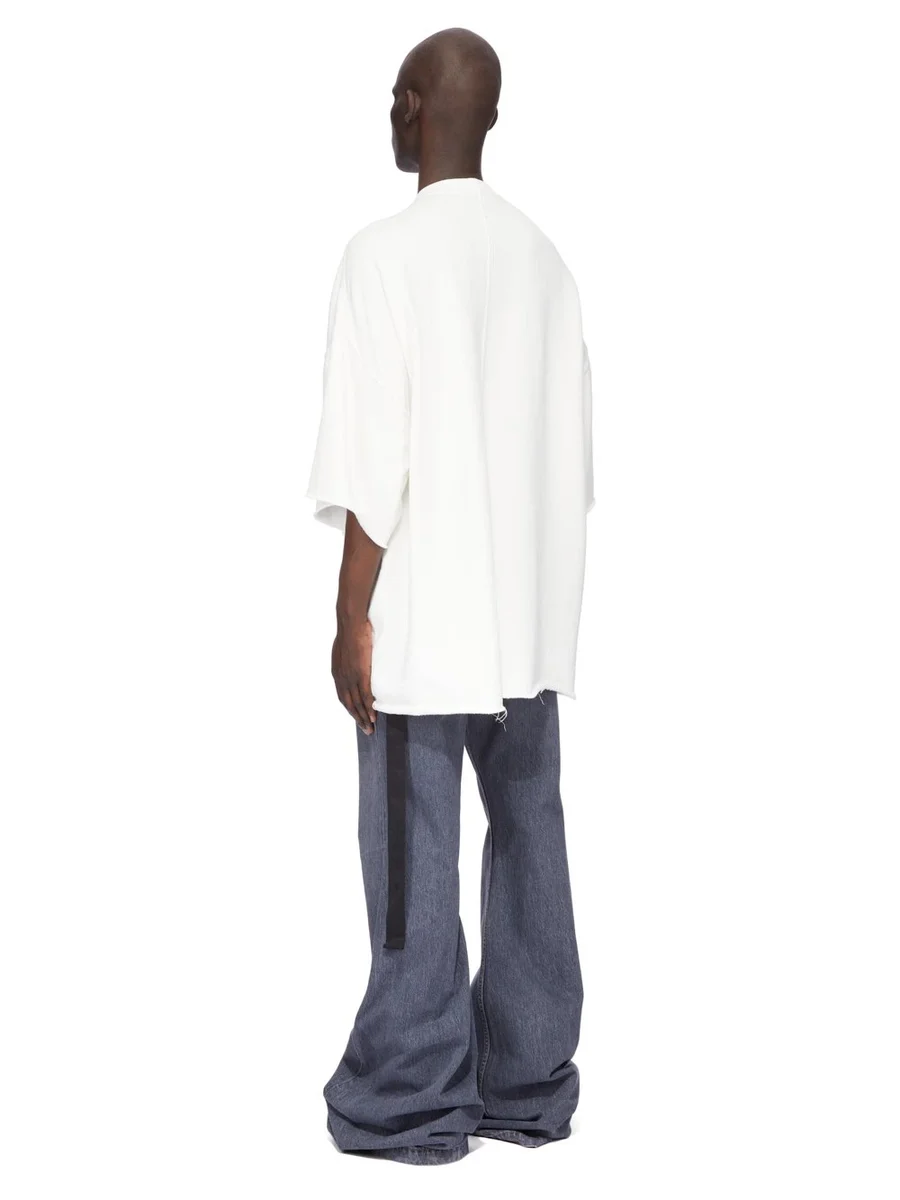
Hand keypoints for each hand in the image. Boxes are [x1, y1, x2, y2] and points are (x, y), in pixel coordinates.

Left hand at [331, 616, 375, 733]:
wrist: (351, 623)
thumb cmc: (351, 631)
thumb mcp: (345, 649)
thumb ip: (348, 659)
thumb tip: (355, 661)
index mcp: (337, 672)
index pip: (343, 696)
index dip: (350, 708)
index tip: (357, 717)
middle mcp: (342, 678)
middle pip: (349, 704)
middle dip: (357, 718)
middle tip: (365, 730)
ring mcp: (351, 677)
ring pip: (357, 703)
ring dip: (364, 717)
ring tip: (370, 728)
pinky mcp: (361, 674)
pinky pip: (365, 695)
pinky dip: (369, 708)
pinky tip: (374, 716)